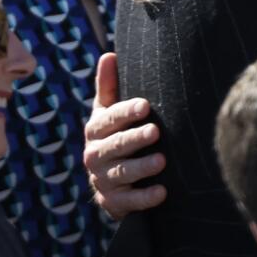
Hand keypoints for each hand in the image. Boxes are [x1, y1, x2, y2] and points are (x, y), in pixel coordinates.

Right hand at [84, 52, 165, 215]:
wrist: (110, 184)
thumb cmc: (114, 137)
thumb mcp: (108, 113)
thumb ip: (108, 87)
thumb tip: (109, 54)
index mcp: (95, 130)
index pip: (109, 119)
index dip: (126, 112)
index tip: (145, 105)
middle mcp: (95, 155)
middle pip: (116, 146)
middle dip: (135, 139)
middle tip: (155, 131)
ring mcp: (103, 180)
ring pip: (123, 173)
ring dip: (142, 167)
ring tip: (162, 161)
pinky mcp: (113, 202)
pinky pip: (129, 201)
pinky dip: (145, 198)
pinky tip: (162, 192)